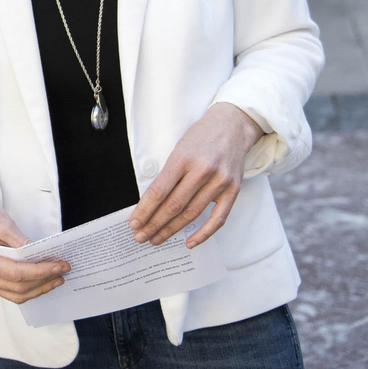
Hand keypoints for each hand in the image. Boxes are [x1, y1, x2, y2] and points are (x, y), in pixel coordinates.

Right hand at [0, 182, 68, 303]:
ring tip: (57, 279)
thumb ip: (22, 243)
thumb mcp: (4, 224)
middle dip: (44, 281)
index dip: (41, 272)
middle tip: (63, 272)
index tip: (61, 266)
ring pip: (16, 294)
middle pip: (18, 288)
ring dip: (39, 288)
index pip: (17, 274)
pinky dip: (29, 287)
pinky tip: (43, 280)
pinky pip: (11, 291)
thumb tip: (43, 258)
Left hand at [128, 103, 263, 249]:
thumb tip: (150, 204)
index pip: (159, 191)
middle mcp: (202, 171)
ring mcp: (219, 182)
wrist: (232, 125)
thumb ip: (168, 174)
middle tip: (141, 237)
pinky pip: (218, 219)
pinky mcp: (233, 190)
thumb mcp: (179, 148)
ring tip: (157, 239)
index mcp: (183, 158)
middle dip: (154, 224)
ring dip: (172, 230)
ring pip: (192, 214)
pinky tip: (190, 243)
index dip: (144, 210)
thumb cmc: (201, 137)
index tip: (134, 223)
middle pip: (174, 206)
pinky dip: (203, 234)